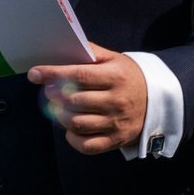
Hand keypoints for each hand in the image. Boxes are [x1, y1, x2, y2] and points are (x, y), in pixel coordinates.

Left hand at [29, 42, 149, 154]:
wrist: (158, 102)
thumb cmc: (129, 78)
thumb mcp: (115, 59)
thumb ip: (91, 53)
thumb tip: (63, 49)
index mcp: (116, 77)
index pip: (79, 75)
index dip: (53, 74)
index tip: (35, 74)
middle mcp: (116, 101)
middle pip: (74, 101)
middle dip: (54, 95)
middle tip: (49, 91)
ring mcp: (115, 123)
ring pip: (76, 123)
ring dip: (60, 116)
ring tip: (58, 108)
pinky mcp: (114, 140)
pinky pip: (86, 145)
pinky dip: (72, 138)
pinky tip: (70, 128)